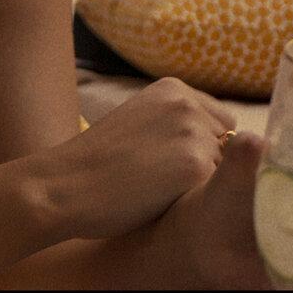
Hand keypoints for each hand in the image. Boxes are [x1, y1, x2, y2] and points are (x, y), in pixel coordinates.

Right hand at [29, 77, 237, 241]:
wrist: (64, 186)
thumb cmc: (95, 165)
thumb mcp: (138, 121)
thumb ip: (174, 123)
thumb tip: (220, 144)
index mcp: (173, 89)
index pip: (219, 121)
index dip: (203, 148)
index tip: (173, 166)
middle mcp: (188, 103)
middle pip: (229, 144)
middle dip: (209, 164)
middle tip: (165, 182)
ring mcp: (194, 132)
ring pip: (224, 170)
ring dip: (203, 185)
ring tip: (161, 192)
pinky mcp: (195, 165)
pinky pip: (214, 192)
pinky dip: (196, 203)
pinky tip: (164, 203)